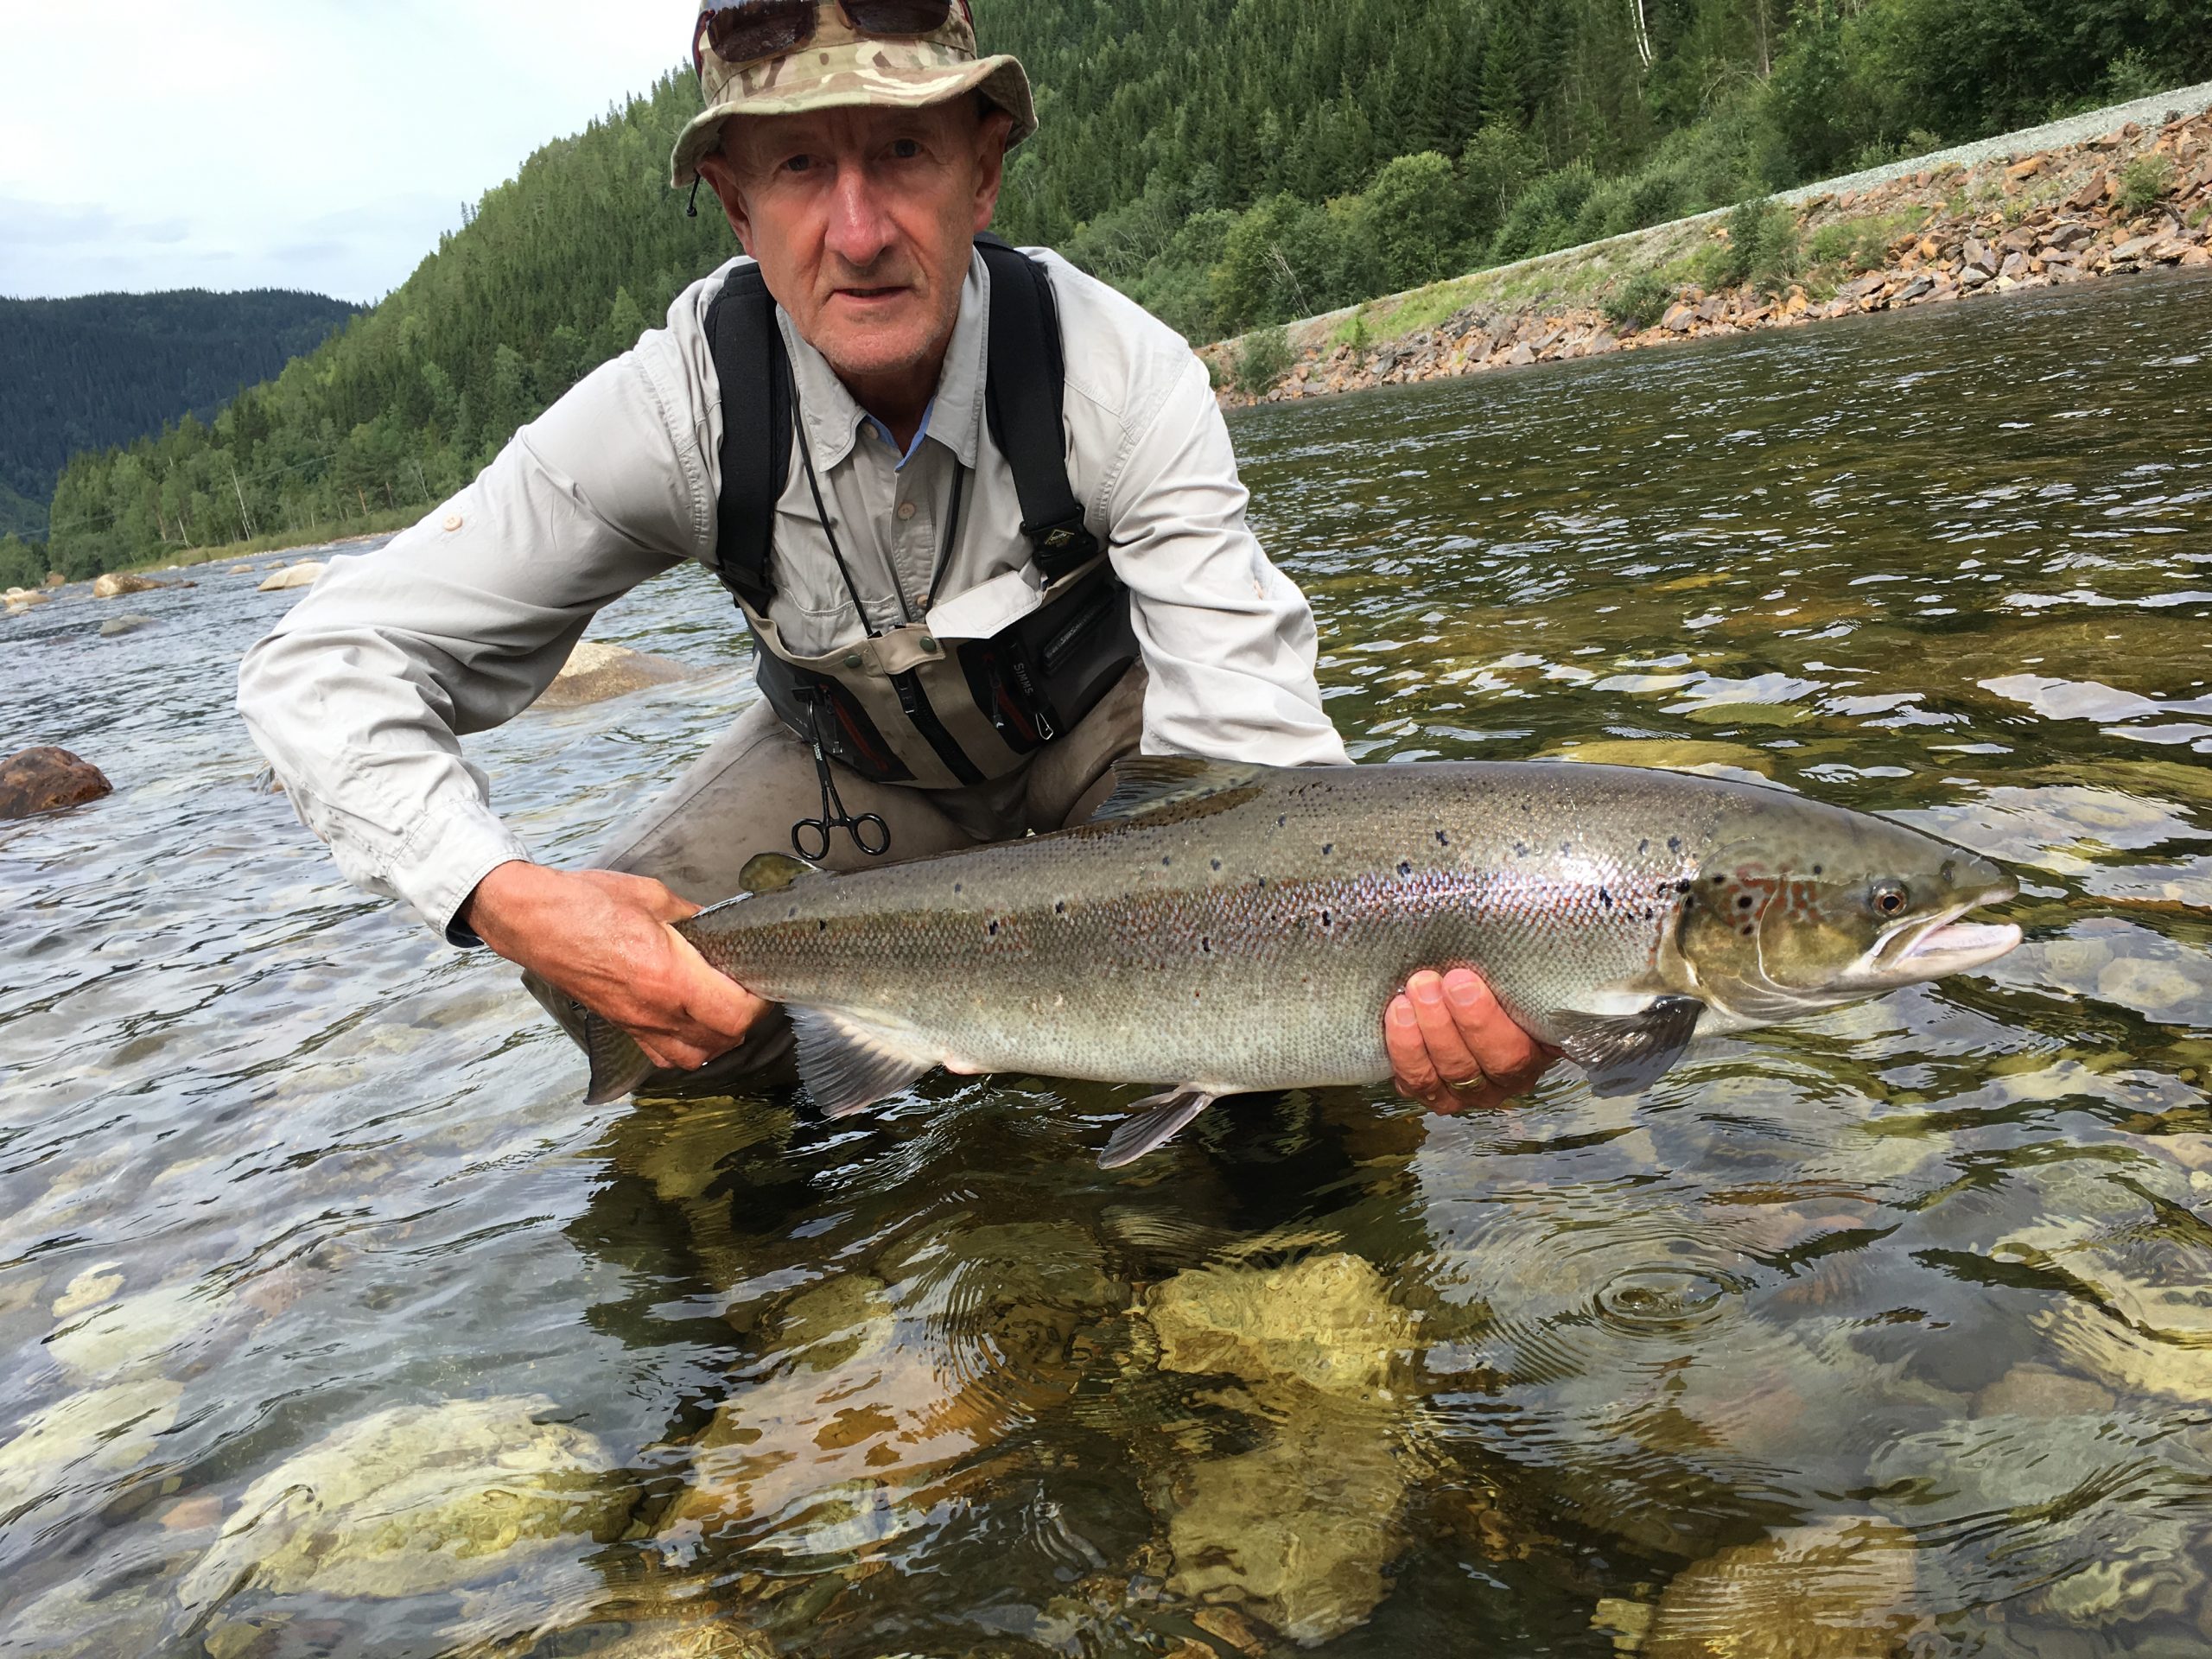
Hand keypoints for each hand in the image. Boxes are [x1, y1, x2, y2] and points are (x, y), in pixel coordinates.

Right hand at [463, 862, 769, 1072]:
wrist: (532, 920)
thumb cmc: (585, 903)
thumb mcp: (653, 896)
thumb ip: (692, 917)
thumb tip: (715, 926)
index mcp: (670, 977)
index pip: (736, 1014)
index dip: (760, 1002)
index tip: (763, 981)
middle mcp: (655, 1010)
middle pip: (723, 1040)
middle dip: (745, 1020)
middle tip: (749, 991)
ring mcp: (635, 1023)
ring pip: (695, 1057)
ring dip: (718, 1039)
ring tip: (724, 1010)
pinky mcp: (619, 1025)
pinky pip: (663, 1055)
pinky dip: (685, 1048)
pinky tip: (689, 1023)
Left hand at [1386, 968, 1554, 1114]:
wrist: (1471, 987)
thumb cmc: (1505, 979)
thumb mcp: (1527, 972)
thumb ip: (1533, 964)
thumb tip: (1546, 925)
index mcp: (1534, 1053)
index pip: (1512, 1053)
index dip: (1483, 1021)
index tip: (1461, 981)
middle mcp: (1500, 1079)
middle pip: (1471, 1066)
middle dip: (1444, 1024)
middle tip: (1425, 983)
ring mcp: (1463, 1090)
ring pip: (1438, 1076)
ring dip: (1417, 1037)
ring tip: (1404, 998)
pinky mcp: (1427, 1089)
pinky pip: (1413, 1082)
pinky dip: (1401, 1052)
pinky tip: (1396, 1017)